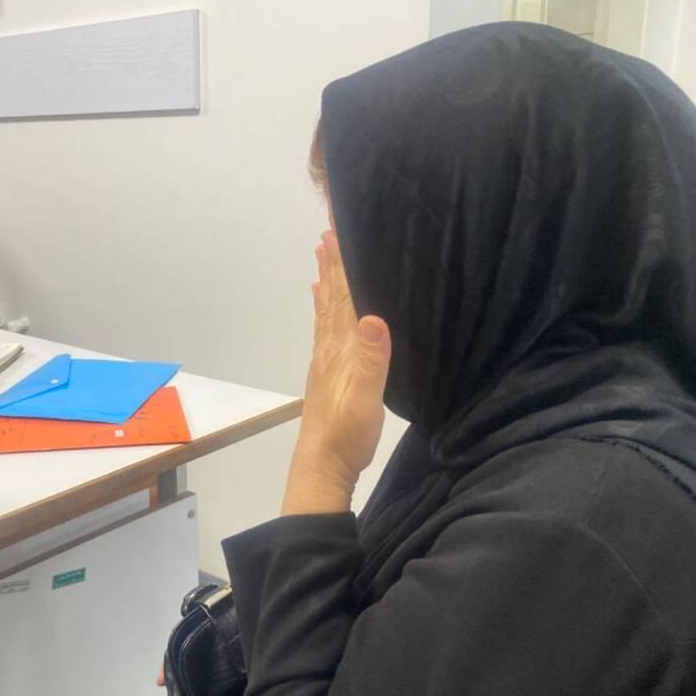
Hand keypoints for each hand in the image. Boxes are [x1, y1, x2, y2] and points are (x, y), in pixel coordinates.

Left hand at [283, 231, 390, 515]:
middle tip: (329, 229)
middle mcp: (330, 347)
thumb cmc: (346, 434)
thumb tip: (375, 317)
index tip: (336, 230)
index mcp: (341, 348)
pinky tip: (320, 301)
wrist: (322, 466)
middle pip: (332, 297)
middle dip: (332, 262)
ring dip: (327, 280)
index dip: (340, 264)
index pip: (342, 296)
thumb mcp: (365, 399)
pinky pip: (325, 329)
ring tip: (323, 253)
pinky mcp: (327, 373)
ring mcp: (326, 359)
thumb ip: (372, 360)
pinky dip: (323, 308)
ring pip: (327, 310)